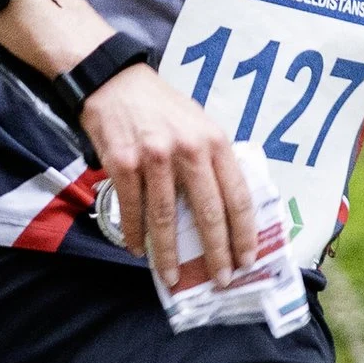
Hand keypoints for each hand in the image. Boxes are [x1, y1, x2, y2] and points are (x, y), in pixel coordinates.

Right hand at [79, 65, 257, 293]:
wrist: (116, 82)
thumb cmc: (162, 108)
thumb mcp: (199, 124)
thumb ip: (213, 160)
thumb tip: (226, 208)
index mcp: (215, 141)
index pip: (238, 196)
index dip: (244, 233)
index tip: (247, 259)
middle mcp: (189, 150)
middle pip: (208, 213)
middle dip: (216, 253)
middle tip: (220, 279)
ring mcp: (154, 157)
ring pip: (166, 218)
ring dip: (169, 254)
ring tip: (172, 277)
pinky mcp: (123, 163)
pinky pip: (131, 208)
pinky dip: (134, 234)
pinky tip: (137, 249)